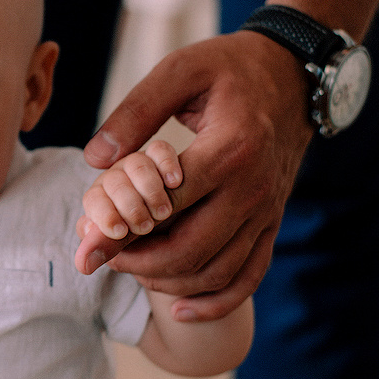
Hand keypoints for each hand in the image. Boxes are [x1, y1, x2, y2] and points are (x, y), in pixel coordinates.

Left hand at [77, 31, 313, 320]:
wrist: (295, 74)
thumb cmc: (229, 68)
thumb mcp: (180, 69)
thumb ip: (135, 111)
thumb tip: (94, 159)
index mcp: (229, 150)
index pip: (165, 204)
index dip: (120, 229)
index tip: (83, 244)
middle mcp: (253, 188)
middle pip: (191, 248)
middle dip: (138, 263)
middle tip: (100, 258)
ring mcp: (267, 211)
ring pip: (217, 269)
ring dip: (168, 282)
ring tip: (128, 270)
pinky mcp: (272, 222)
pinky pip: (250, 275)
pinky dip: (217, 301)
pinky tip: (180, 310)